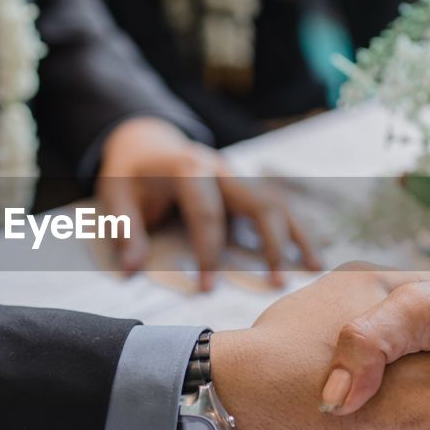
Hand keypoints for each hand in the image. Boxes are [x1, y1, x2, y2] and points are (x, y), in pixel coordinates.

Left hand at [96, 117, 319, 289]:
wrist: (144, 141)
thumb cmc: (131, 174)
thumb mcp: (116, 196)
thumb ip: (126, 230)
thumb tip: (132, 269)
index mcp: (188, 168)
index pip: (206, 213)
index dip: (208, 252)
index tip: (209, 288)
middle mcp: (220, 168)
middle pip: (258, 201)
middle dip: (271, 243)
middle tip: (277, 283)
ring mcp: (237, 175)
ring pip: (277, 201)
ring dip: (297, 235)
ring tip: (313, 270)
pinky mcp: (244, 185)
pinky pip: (277, 205)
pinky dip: (295, 230)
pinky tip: (310, 257)